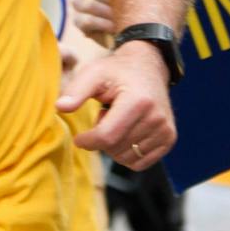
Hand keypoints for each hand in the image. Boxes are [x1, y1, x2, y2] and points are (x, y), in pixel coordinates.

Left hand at [56, 42, 174, 170]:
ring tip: (118, 121)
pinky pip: (140, 163)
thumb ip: (76, 91)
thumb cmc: (116, 72)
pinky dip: (127, 153)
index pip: (107, 137)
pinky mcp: (169, 139)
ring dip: (115, 146)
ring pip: (127, 158)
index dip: (88, 141)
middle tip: (105, 116)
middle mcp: (156, 118)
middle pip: (116, 149)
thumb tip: (60, 107)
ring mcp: (165, 130)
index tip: (79, 138)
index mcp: (138, 101)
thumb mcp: (93, 74)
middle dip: (102, 139)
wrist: (148, 67)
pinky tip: (127, 132)